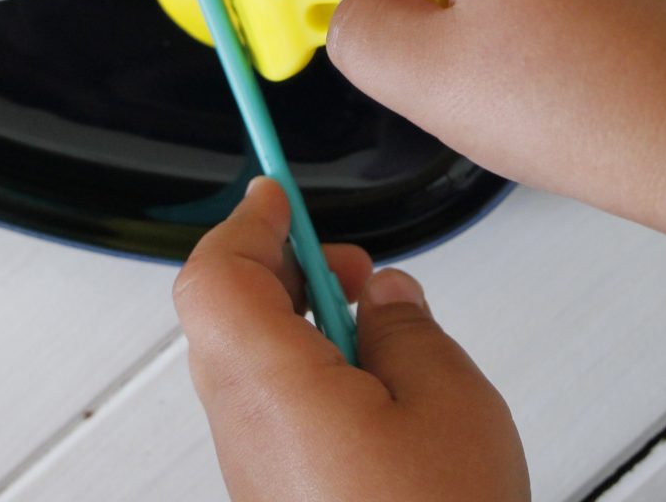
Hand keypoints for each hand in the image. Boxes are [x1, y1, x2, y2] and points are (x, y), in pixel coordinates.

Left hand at [174, 177, 528, 500]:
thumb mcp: (450, 402)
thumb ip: (408, 328)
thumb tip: (386, 296)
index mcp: (273, 389)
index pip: (215, 277)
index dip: (245, 223)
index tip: (276, 194)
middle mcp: (245, 430)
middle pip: (222, 315)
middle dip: (280, 267)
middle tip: (345, 262)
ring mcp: (254, 470)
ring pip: (245, 362)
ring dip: (298, 320)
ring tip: (375, 322)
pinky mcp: (276, 496)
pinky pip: (269, 409)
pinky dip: (307, 370)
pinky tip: (373, 382)